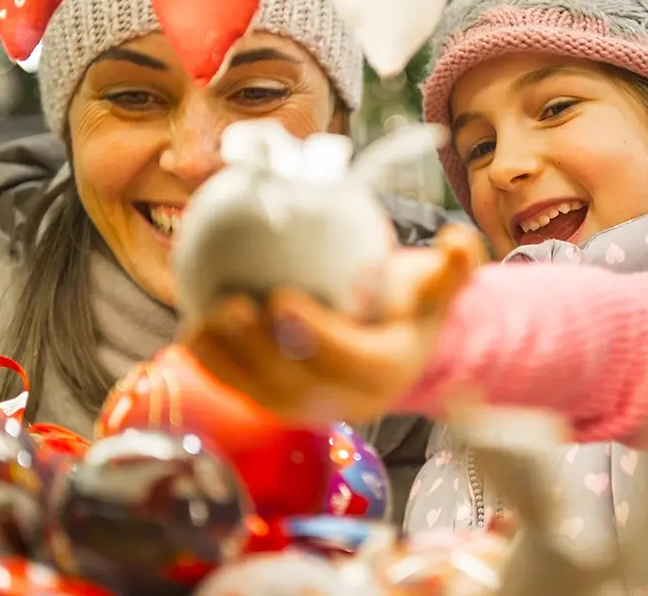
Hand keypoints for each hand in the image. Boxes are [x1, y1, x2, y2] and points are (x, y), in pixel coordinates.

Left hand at [178, 223, 485, 424]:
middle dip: (258, 353)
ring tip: (202, 320)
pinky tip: (190, 329)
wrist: (391, 346)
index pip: (348, 360)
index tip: (281, 297)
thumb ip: (454, 265)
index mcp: (384, 372)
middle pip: (296, 383)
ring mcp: (307, 407)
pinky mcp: (278, 404)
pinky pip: (241, 388)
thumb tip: (457, 240)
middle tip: (232, 306)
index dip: (315, 336)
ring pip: (260, 392)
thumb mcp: (438, 285)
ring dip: (226, 362)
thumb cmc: (410, 305)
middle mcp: (344, 400)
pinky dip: (214, 364)